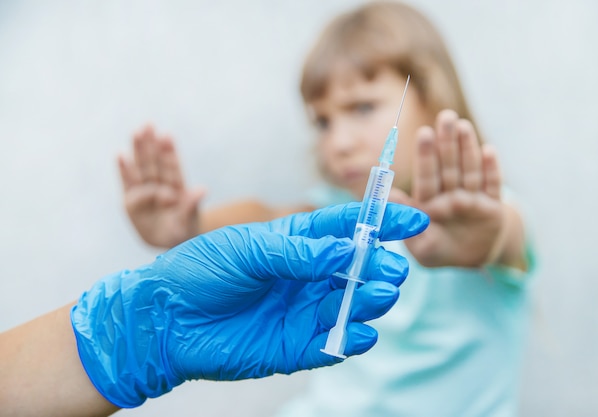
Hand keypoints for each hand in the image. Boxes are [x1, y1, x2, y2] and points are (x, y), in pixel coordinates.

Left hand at [71, 202, 428, 407]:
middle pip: (355, 269)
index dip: (381, 222)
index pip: (346, 228)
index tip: (414, 218)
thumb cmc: (198, 271)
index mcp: (294, 243)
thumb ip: (298, 252)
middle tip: (392, 269)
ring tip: (380, 293)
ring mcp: (300, 311)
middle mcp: (304, 276)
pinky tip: (363, 332)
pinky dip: (351, 339)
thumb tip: (348, 250)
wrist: (162, 319)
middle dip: (377, 267)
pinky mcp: (293, 347)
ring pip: (349, 305)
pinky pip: (331, 344)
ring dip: (370, 300)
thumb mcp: (248, 249)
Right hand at [117, 125, 205, 247]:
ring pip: (142, 168)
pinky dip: (124, 169)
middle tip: (149, 125)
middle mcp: (162, 186)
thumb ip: (191, 206)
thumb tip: (202, 190)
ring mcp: (146, 192)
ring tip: (137, 132)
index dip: (170, 153)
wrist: (170, 242)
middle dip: (152, 144)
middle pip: (156, 163)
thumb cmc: (183, 231)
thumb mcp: (189, 222)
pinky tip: (120, 154)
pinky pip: (128, 183)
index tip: (167, 136)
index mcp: (178, 189)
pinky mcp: (132, 201)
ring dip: (139, 150)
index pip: (173, 168)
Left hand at [391, 110, 505, 266]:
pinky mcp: (492, 206)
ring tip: (462, 126)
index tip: (423, 133)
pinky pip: (492, 185)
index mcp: (429, 203)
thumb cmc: (438, 250)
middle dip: (446, 141)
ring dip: (467, 148)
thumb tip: (388, 195)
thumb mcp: (420, 245)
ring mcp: (471, 199)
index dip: (426, 155)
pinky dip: (491, 169)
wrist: (470, 261)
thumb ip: (406, 220)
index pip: (427, 176)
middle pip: (448, 166)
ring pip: (469, 170)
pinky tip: (488, 150)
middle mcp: (450, 196)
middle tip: (445, 116)